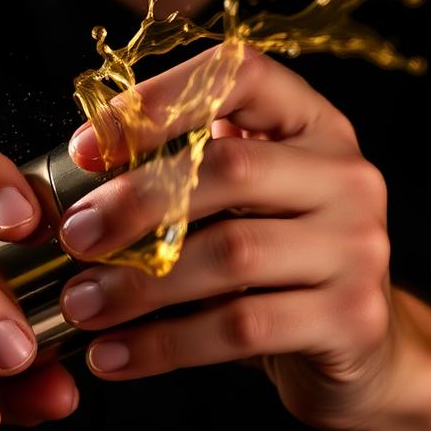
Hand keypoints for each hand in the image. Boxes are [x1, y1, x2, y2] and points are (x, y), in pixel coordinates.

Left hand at [57, 44, 406, 430]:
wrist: (358, 355)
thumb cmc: (273, 272)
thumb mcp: (236, 210)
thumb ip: (181, 182)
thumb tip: (72, 191)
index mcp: (312, 126)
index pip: (239, 74)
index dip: (157, 101)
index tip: (85, 148)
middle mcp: (347, 175)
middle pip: (230, 168)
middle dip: (136, 203)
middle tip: (74, 237)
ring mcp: (359, 247)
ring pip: (232, 254)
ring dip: (139, 283)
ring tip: (81, 305)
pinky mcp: (352, 318)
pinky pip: (240, 327)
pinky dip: (163, 344)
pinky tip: (113, 356)